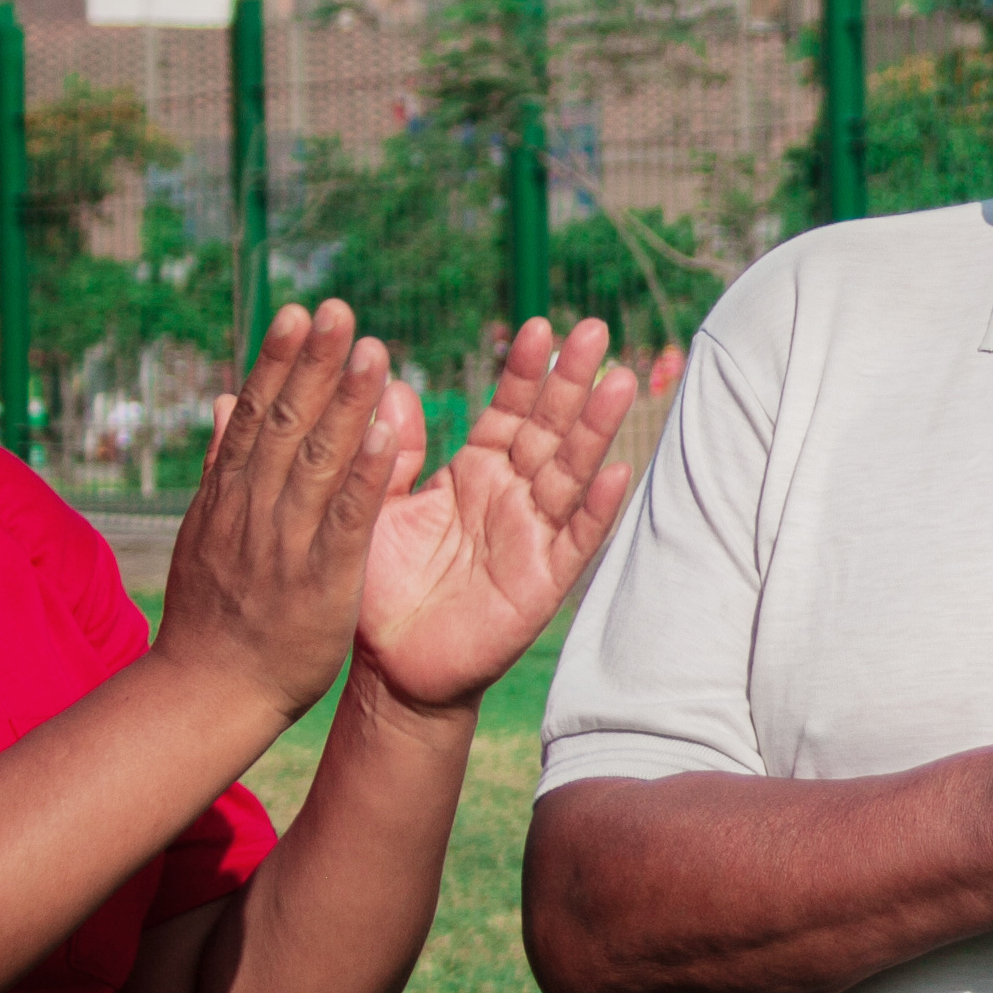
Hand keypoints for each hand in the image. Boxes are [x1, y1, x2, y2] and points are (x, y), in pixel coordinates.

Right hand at [157, 301, 403, 719]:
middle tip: (337, 308)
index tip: (299, 310)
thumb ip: (222, 464)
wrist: (207, 692)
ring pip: (314, 460)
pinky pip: (343, 521)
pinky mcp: (317, 580)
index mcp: (230, 493)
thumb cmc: (217, 613)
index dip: (277, 360)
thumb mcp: (208, 529)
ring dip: (344, 404)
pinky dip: (362, 477)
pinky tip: (386, 437)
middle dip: (311, 363)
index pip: (256, 413)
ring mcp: (283, 542)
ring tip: (371, 351)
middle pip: (283, 422)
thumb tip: (220, 398)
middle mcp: (252, 507)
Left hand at [355, 316, 637, 709]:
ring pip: (571, 473)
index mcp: (474, 471)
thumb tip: (389, 384)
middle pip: (549, 429)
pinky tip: (617, 473)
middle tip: (595, 330)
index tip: (540, 326)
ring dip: (595, 430)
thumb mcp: (374, 506)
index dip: (525, 371)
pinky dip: (596, 509)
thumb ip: (387, 450)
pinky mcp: (543, 581)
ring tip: (618, 382)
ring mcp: (532, 536)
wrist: (389, 666)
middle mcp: (511, 495)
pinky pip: (575, 540)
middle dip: (571, 381)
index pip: (507, 410)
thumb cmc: (379, 584)